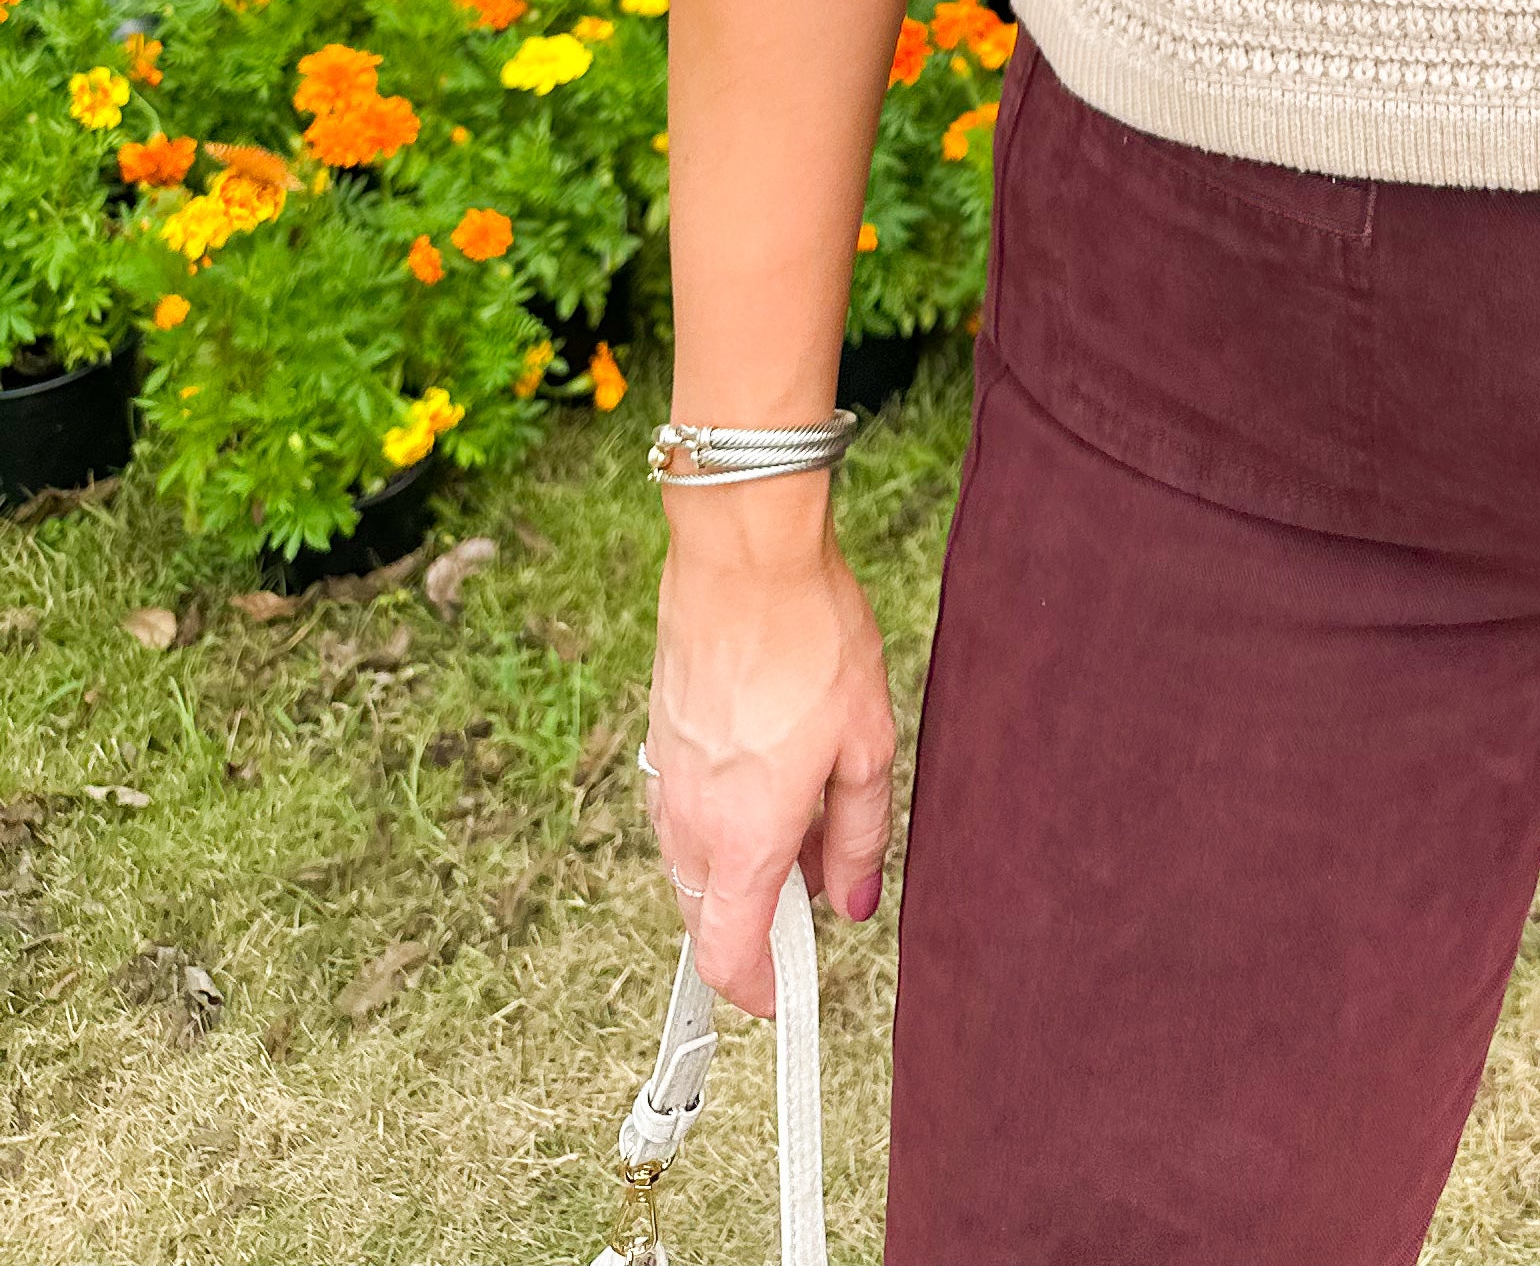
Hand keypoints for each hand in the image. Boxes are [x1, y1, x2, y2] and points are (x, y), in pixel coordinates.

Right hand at [646, 508, 897, 1015]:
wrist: (742, 555)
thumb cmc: (811, 639)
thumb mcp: (866, 743)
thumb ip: (859, 835)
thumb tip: (853, 902)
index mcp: (743, 839)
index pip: (728, 956)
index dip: (758, 992)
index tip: (789, 996)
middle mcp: (690, 823)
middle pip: (707, 918)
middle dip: (755, 930)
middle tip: (815, 894)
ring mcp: (666, 780)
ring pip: (692, 866)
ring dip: (738, 873)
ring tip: (805, 823)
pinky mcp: (660, 741)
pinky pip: (682, 813)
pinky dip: (718, 825)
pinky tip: (766, 778)